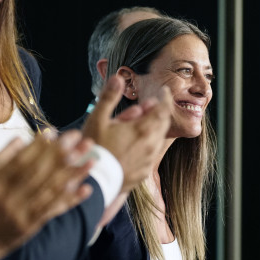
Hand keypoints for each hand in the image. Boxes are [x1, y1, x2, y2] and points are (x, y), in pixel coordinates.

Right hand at [0, 130, 94, 258]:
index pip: (19, 163)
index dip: (37, 147)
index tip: (53, 132)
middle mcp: (10, 199)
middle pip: (40, 174)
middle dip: (62, 154)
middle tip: (79, 137)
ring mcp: (23, 213)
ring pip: (52, 191)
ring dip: (74, 174)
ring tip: (91, 158)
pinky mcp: (32, 225)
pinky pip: (54, 210)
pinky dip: (71, 199)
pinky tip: (86, 188)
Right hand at [82, 75, 170, 192]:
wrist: (94, 181)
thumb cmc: (95, 148)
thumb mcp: (98, 119)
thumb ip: (109, 97)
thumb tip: (117, 78)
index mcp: (143, 129)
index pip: (163, 110)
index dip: (165, 99)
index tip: (163, 92)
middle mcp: (150, 144)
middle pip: (162, 124)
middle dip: (158, 113)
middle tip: (148, 106)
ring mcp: (148, 160)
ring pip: (157, 139)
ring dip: (152, 129)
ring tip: (138, 125)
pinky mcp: (144, 172)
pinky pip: (150, 154)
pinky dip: (147, 145)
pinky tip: (134, 145)